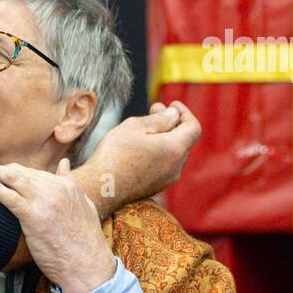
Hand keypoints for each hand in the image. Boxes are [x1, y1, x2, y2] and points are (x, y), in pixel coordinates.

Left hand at [0, 159, 115, 292]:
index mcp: (66, 185)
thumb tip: (64, 164)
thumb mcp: (84, 205)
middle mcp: (55, 188)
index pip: (31, 171)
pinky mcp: (34, 217)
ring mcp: (45, 201)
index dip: (9, 170)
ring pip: (12, 178)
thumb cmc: (84, 241)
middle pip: (18, 171)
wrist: (87, 265)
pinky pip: (10, 197)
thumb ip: (70, 183)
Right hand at [82, 100, 200, 210]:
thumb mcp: (135, 127)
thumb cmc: (115, 154)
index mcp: (175, 149)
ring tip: (144, 128)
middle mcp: (176, 166)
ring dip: (164, 138)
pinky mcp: (155, 187)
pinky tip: (140, 147)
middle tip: (154, 110)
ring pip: (173, 153)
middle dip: (172, 123)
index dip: (185, 112)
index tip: (171, 104)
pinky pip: (164, 165)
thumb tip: (174, 115)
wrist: (100, 188)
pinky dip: (158, 152)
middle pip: (184, 140)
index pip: (193, 127)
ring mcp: (166, 179)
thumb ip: (160, 119)